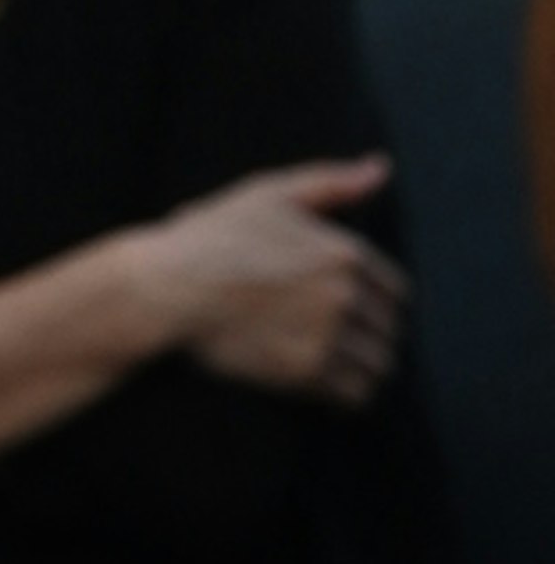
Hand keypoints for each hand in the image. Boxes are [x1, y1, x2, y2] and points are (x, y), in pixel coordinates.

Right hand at [140, 160, 406, 401]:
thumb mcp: (271, 193)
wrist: (167, 288)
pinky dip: (346, 395)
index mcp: (345, 253)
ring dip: (363, 370)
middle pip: (389, 333)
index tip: (357, 313)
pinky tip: (326, 388)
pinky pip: (353, 395)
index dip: (377, 304)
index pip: (396, 293)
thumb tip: (381, 167)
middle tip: (345, 343)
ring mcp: (328, 336)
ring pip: (378, 368)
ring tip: (340, 369)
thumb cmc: (212, 236)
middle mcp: (345, 296)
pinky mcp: (305, 372)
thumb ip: (332, 182)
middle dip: (371, 338)